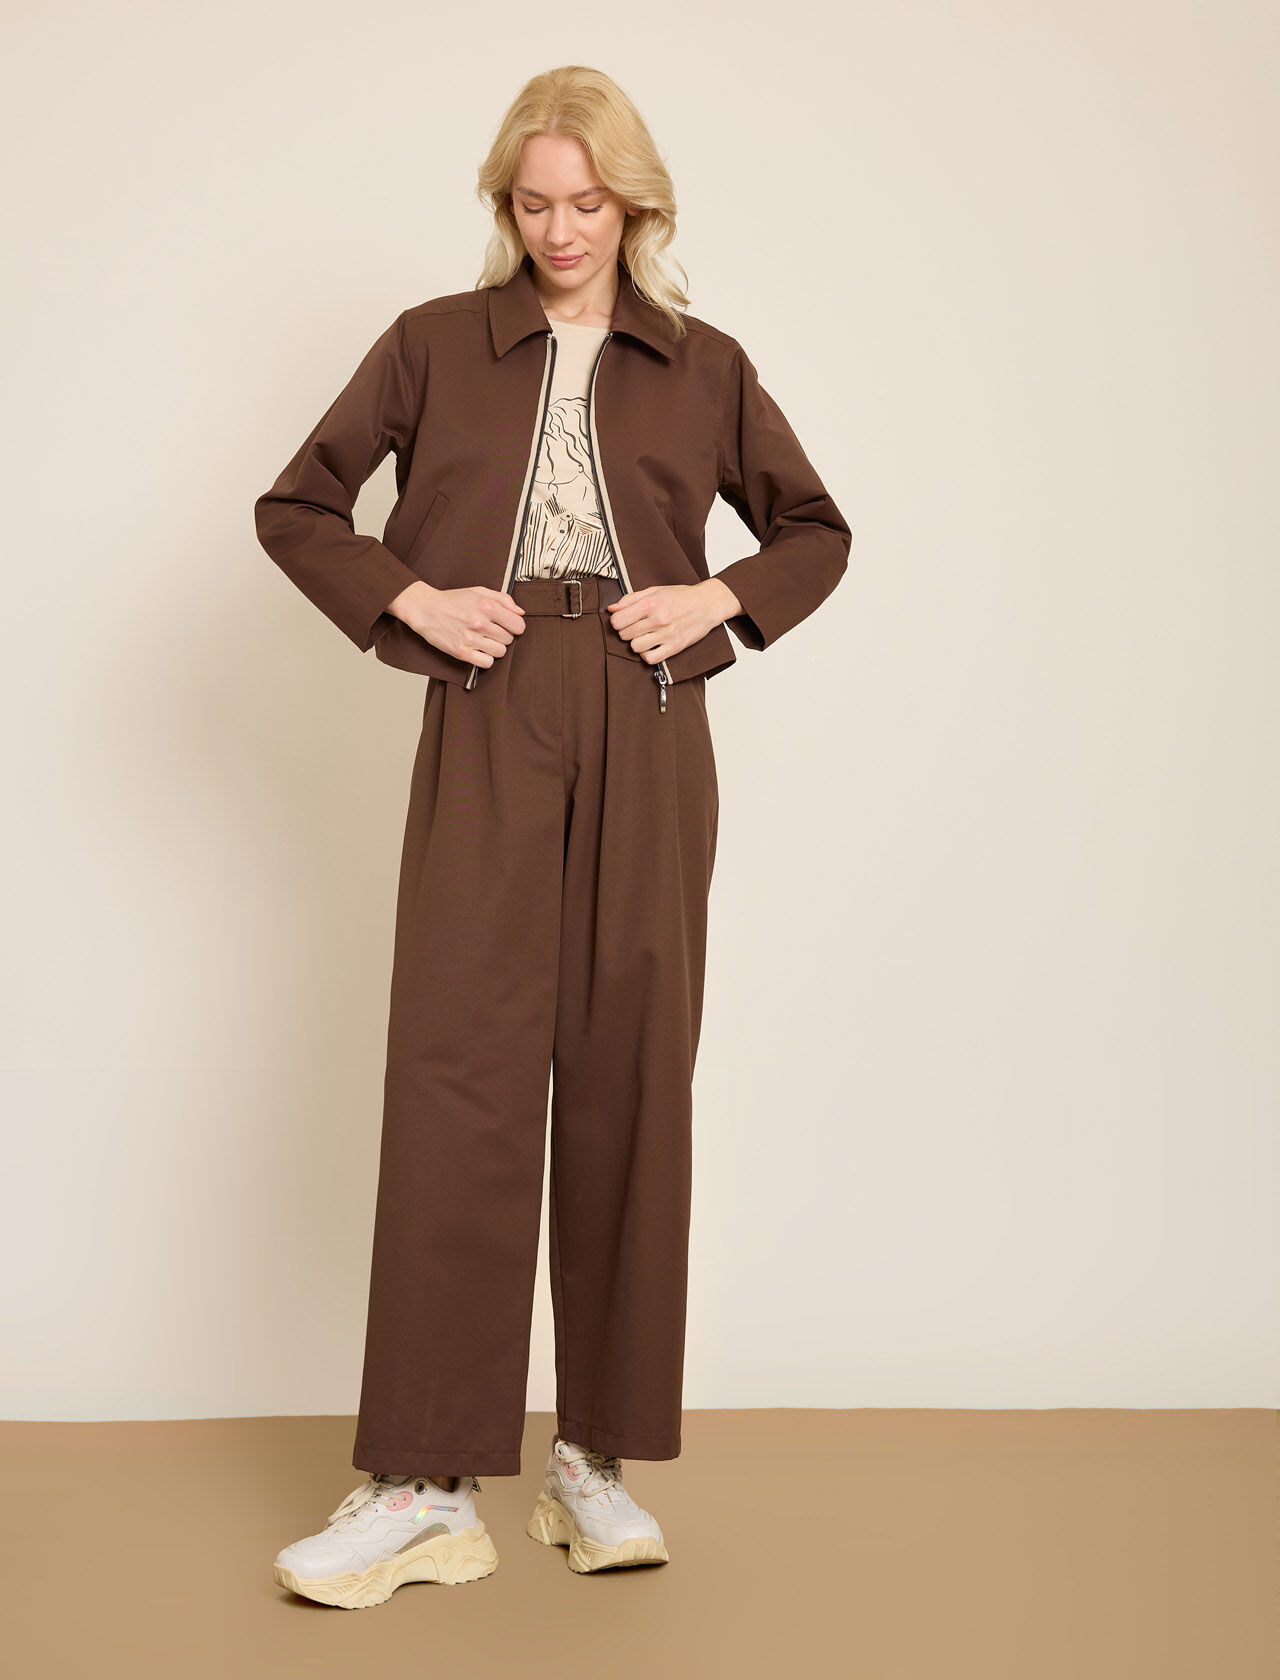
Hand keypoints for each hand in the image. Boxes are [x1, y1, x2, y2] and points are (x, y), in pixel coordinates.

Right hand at [387, 581, 525, 665]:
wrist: (425, 609)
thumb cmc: (453, 600)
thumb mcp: (479, 591)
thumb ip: (503, 599)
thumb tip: (521, 613)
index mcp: (487, 606)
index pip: (518, 625)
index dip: (515, 626)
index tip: (507, 625)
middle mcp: (480, 622)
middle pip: (509, 639)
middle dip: (503, 636)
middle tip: (492, 631)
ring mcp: (470, 639)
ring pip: (500, 652)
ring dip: (495, 648)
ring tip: (485, 640)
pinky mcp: (461, 652)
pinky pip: (486, 663)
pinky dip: (485, 659)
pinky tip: (479, 650)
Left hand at [605, 579, 741, 662]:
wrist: (707, 604)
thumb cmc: (681, 597)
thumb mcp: (655, 591)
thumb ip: (631, 599)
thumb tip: (611, 608)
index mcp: (651, 603)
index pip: (618, 620)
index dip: (617, 621)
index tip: (623, 620)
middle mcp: (658, 619)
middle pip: (624, 635)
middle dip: (626, 631)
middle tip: (635, 628)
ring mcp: (667, 634)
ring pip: (635, 647)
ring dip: (636, 643)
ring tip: (644, 637)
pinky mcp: (675, 647)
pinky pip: (650, 659)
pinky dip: (647, 655)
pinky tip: (651, 647)